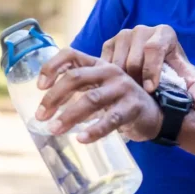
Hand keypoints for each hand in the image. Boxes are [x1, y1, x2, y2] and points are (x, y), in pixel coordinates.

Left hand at [34, 48, 162, 143]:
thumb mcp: (100, 88)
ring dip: (69, 115)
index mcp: (98, 63)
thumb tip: (46, 105)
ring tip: (54, 129)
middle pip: (76, 77)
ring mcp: (123, 88)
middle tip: (41, 116)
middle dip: (54, 97)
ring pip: (91, 99)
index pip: (71, 54)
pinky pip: (111, 119)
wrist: (156, 113)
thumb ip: (79, 88)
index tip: (39, 86)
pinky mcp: (132, 107)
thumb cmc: (120, 101)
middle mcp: (110, 71)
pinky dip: (94, 130)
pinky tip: (81, 139)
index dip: (52, 66)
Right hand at [101, 25, 194, 108]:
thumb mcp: (188, 79)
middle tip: (141, 97)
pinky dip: (110, 78)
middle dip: (137, 82)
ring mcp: (123, 34)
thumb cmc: (174, 71)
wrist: (157, 63)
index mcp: (164, 33)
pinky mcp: (109, 43)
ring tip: (131, 94)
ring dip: (122, 82)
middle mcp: (142, 29)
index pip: (153, 49)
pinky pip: (104, 64)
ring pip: (117, 64)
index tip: (150, 90)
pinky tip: (119, 87)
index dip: (151, 71)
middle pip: (133, 59)